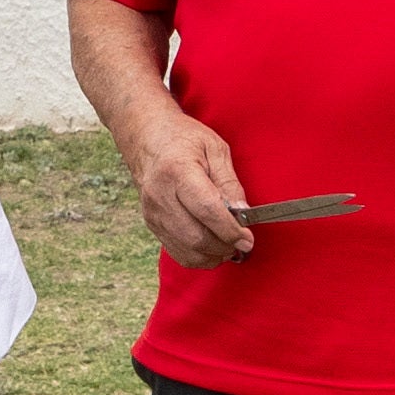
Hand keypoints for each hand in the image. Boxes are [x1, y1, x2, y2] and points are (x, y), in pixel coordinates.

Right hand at [115, 98, 260, 269]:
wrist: (147, 138)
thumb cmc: (184, 139)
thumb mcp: (215, 149)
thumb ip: (230, 183)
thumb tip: (243, 215)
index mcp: (177, 170)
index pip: (207, 210)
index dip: (230, 230)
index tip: (248, 239)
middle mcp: (160, 195)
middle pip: (196, 237)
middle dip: (225, 245)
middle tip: (243, 241)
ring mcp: (153, 213)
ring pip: (188, 251)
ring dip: (214, 254)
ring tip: (229, 243)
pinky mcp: (152, 225)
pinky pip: (179, 253)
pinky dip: (201, 256)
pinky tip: (213, 245)